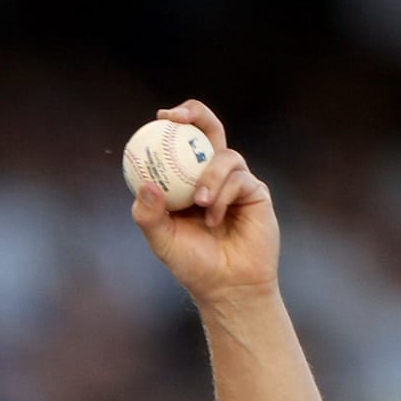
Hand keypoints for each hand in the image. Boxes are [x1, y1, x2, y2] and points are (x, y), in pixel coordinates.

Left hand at [131, 100, 278, 306]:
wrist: (227, 286)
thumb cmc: (193, 264)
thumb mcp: (163, 240)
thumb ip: (149, 215)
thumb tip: (145, 184)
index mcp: (187, 182)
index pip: (181, 144)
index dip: (174, 124)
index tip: (160, 117)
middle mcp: (212, 176)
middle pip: (209, 132)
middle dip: (197, 115)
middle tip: (178, 118)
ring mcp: (235, 183)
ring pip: (225, 156)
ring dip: (209, 175)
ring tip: (199, 202)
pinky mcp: (255, 192)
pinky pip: (239, 179)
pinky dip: (223, 196)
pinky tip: (214, 218)